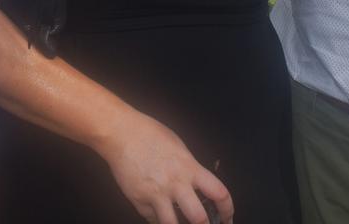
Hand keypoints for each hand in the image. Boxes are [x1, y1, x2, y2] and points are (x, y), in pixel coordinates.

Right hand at [96, 109, 232, 223]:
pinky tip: (161, 215)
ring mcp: (156, 194)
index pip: (219, 194)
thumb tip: (198, 185)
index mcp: (189, 168)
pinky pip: (153, 219)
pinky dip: (159, 220)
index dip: (227, 210)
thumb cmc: (148, 134)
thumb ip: (190, 168)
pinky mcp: (139, 200)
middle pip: (199, 218)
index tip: (227, 216)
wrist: (120, 133)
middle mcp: (175, 184)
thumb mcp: (178, 147)